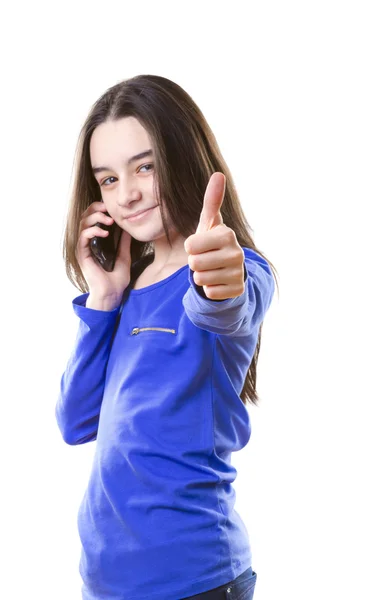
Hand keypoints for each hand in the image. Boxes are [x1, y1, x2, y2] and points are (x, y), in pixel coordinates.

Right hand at [76, 201, 131, 306]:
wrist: (112, 294)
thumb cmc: (116, 279)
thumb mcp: (124, 256)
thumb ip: (124, 243)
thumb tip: (127, 228)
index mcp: (95, 242)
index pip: (92, 219)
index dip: (99, 209)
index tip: (111, 208)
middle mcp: (87, 243)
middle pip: (85, 217)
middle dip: (95, 209)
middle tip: (107, 208)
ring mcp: (83, 248)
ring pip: (82, 224)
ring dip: (95, 218)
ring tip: (109, 221)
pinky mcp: (82, 255)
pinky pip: (83, 237)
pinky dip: (93, 231)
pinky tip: (105, 233)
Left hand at [184, 173, 244, 300]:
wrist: (229, 270)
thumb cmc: (213, 243)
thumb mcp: (210, 224)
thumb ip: (212, 201)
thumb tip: (218, 174)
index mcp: (227, 234)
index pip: (191, 245)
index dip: (191, 247)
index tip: (201, 244)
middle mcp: (236, 253)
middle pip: (194, 263)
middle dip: (195, 263)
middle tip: (206, 258)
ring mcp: (238, 273)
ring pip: (200, 279)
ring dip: (201, 276)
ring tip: (212, 269)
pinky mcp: (237, 290)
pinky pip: (210, 292)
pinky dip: (210, 289)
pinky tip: (218, 281)